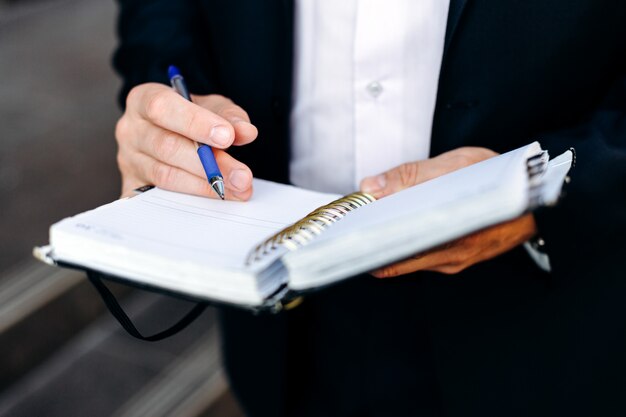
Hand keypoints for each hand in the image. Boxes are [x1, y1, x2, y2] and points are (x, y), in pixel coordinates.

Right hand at [115, 83, 257, 199]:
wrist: (168, 132)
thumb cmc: (188, 117)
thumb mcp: (210, 107)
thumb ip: (228, 116)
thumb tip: (246, 132)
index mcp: (143, 100)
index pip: (163, 108)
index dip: (196, 123)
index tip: (227, 136)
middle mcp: (130, 130)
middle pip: (167, 147)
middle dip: (209, 163)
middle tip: (241, 176)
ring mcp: (129, 161)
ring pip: (166, 176)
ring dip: (205, 186)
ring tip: (237, 189)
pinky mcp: (133, 187)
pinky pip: (160, 199)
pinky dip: (190, 200)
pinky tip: (214, 200)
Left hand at [359, 147, 537, 276]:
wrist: (537, 197)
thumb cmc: (502, 179)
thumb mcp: (460, 164)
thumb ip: (413, 175)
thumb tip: (371, 187)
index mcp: (455, 233)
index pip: (398, 248)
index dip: (368, 242)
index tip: (345, 232)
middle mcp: (453, 255)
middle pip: (397, 258)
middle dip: (369, 244)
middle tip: (347, 229)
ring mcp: (453, 261)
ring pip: (407, 258)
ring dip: (384, 243)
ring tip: (364, 224)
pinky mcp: (453, 260)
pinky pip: (419, 256)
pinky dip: (401, 243)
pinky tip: (391, 226)